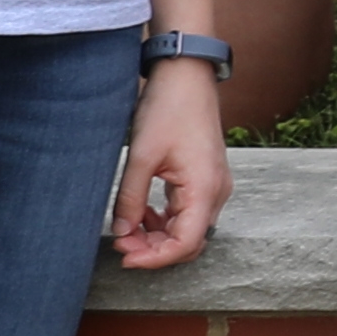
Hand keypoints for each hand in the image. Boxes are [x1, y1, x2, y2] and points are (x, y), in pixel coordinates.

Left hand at [112, 61, 228, 271]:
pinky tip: (143, 214)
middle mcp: (217, 191)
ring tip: (126, 230)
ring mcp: (214, 185)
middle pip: (190, 242)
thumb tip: (121, 233)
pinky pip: (189, 212)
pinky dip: (166, 221)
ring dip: (159, 237)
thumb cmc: (168, 109)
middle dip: (155, 250)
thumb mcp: (142, 157)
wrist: (187, 76)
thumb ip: (130, 200)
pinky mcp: (206, 178)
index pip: (185, 244)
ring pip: (189, 229)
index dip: (154, 258)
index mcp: (205, 188)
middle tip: (120, 243)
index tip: (125, 257)